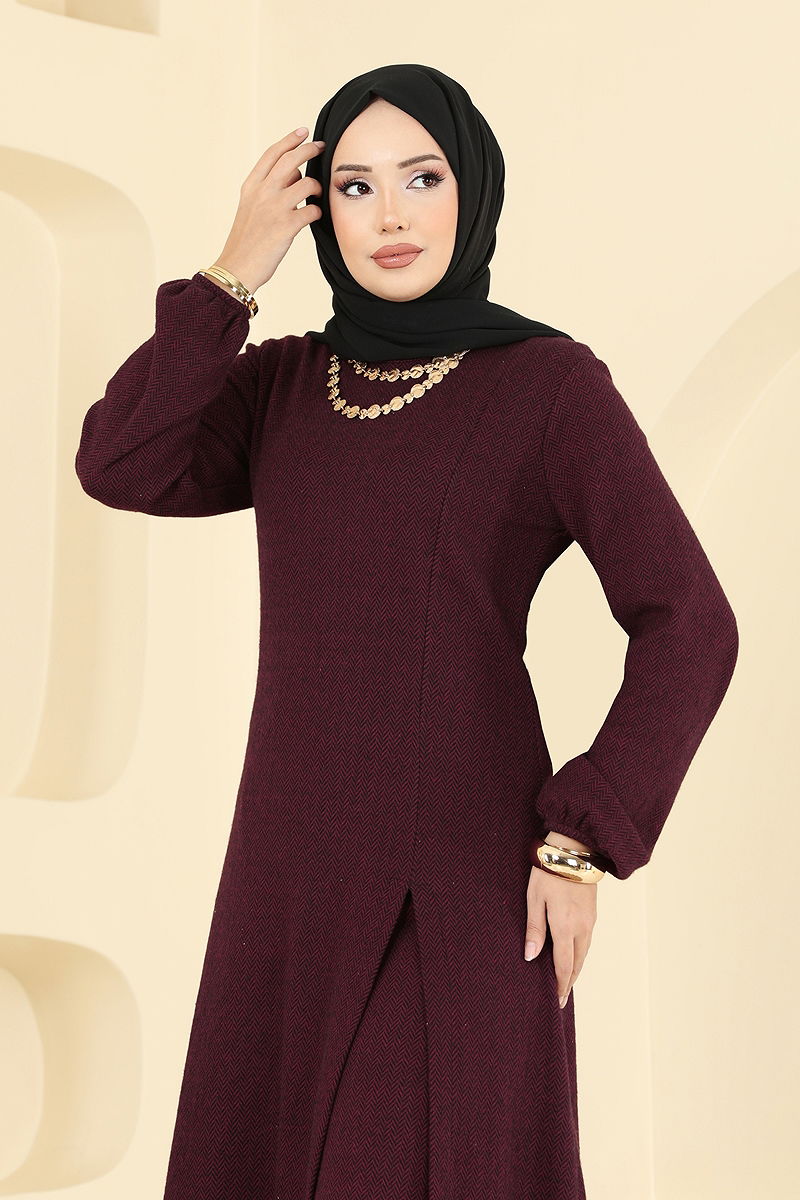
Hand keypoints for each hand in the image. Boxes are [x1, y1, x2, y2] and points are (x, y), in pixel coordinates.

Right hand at [211, 127, 325, 294]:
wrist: (237, 267)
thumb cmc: (247, 240)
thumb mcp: (250, 207)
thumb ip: (268, 189)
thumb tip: (294, 174)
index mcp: (251, 186)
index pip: (272, 154)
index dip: (290, 140)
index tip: (304, 131)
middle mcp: (262, 192)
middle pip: (291, 160)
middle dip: (309, 149)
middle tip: (321, 147)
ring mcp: (274, 208)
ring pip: (306, 182)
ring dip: (317, 186)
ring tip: (318, 194)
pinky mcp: (286, 226)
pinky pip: (312, 209)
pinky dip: (317, 211)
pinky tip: (314, 216)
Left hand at [524, 861, 596, 1007]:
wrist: (573, 850)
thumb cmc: (549, 871)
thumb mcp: (534, 899)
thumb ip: (534, 929)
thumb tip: (530, 956)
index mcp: (565, 926)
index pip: (564, 965)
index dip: (561, 984)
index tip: (558, 1000)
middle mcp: (582, 927)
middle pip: (578, 962)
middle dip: (570, 981)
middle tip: (562, 997)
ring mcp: (590, 920)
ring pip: (584, 952)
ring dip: (576, 967)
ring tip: (567, 980)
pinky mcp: (592, 912)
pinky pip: (587, 940)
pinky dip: (580, 953)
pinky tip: (573, 954)